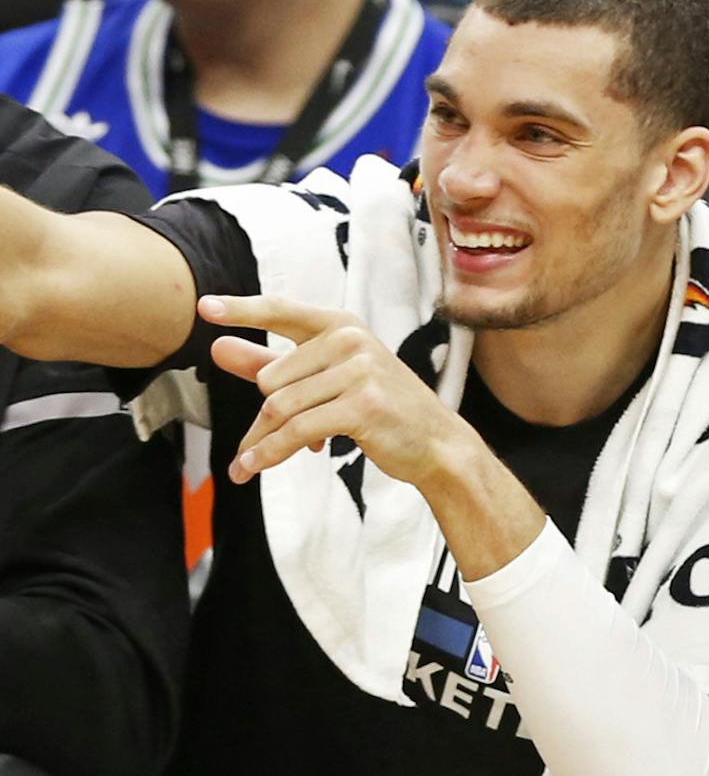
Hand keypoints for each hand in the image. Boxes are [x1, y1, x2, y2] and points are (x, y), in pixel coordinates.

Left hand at [204, 294, 463, 486]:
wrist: (437, 444)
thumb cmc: (382, 409)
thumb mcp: (328, 381)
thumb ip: (271, 363)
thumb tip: (217, 348)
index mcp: (341, 326)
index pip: (280, 311)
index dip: (241, 310)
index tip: (205, 308)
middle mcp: (351, 341)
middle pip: (271, 378)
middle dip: (263, 415)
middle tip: (270, 437)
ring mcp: (360, 371)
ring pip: (280, 406)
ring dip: (262, 440)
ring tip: (256, 458)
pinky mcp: (363, 405)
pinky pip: (297, 430)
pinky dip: (270, 452)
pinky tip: (251, 467)